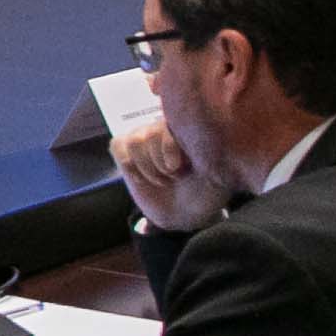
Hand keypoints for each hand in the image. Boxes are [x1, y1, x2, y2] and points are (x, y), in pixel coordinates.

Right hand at [113, 117, 226, 234]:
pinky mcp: (126, 148)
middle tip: (174, 176)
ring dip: (147, 168)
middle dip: (160, 163)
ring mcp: (144, 136)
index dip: (170, 147)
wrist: (184, 212)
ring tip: (162, 179)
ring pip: (134, 141)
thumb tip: (195, 147)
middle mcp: (165, 126)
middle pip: (150, 133)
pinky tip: (141, 179)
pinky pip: (118, 145)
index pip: (170, 123)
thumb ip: (212, 153)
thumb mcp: (217, 174)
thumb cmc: (204, 192)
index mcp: (190, 128)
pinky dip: (129, 166)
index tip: (181, 170)